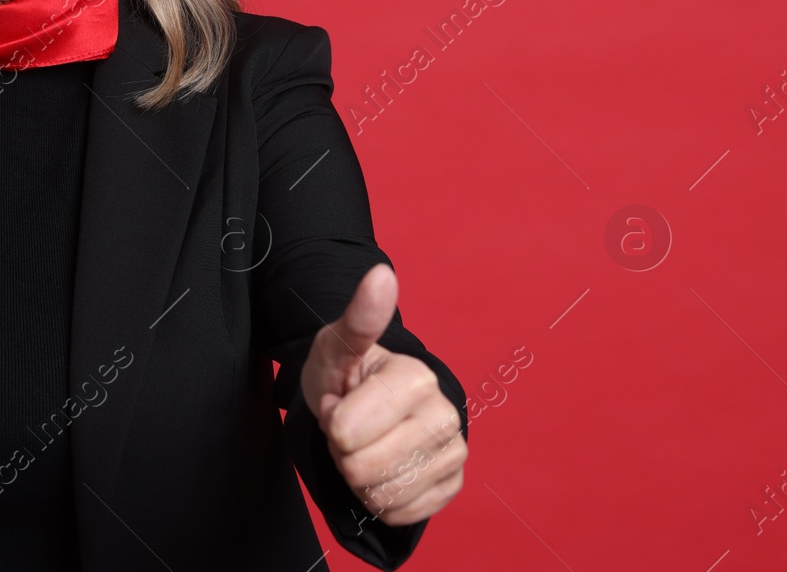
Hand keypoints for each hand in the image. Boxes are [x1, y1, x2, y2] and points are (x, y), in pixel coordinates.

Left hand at [298, 263, 466, 526]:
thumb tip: (381, 274)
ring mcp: (455, 452)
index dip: (331, 420)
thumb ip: (358, 318)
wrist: (369, 405)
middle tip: (354, 425)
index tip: (343, 399)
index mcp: (416, 378)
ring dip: (361, 476)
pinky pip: (401, 513)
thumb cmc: (347, 374)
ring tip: (368, 443)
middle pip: (361, 468)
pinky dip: (381, 498)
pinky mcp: (453, 484)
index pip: (344, 432)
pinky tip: (385, 467)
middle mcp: (446, 415)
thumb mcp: (336, 346)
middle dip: (344, 451)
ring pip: (381, 495)